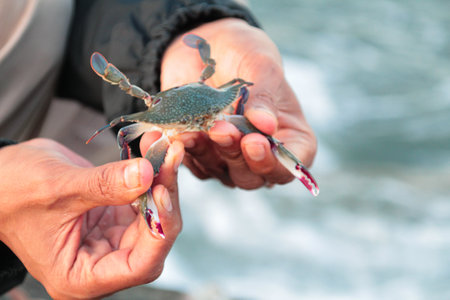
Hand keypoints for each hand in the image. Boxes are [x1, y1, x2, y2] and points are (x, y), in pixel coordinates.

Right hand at [0, 138, 182, 298]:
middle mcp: (100, 262)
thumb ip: (105, 185)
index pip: (139, 266)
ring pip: (153, 216)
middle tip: (168, 159)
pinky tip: (153, 150)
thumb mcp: (56, 188)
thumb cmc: (10, 194)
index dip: (158, 232)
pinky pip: (142, 198)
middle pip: (153, 238)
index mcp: (81, 276)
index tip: (162, 192)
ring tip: (163, 149)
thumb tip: (147, 174)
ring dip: (162, 181)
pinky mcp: (114, 216)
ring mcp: (110, 238)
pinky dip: (151, 175)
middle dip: (164, 197)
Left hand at [157, 18, 316, 188]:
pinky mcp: (202, 156)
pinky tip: (176, 133)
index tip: (254, 141)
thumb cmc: (243, 52)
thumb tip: (266, 126)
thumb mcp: (260, 64)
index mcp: (289, 136)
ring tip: (193, 129)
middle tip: (221, 129)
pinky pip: (195, 164)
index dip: (272, 162)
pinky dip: (185, 151)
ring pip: (222, 174)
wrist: (205, 48)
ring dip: (207, 153)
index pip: (288, 166)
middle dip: (236, 156)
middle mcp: (261, 154)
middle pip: (252, 177)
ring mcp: (230, 159)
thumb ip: (264, 96)